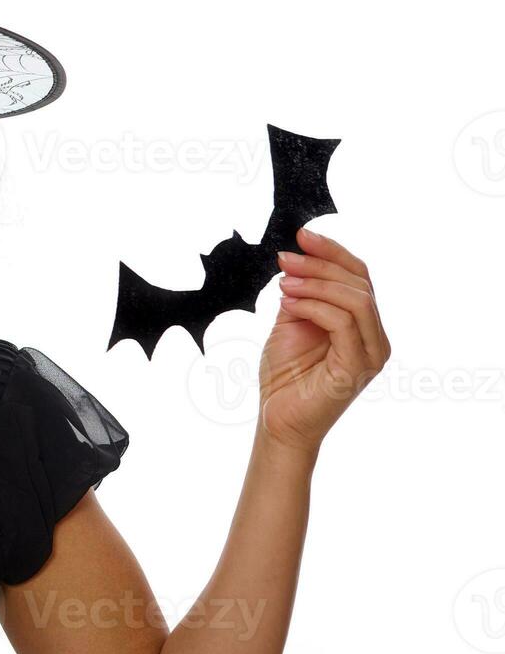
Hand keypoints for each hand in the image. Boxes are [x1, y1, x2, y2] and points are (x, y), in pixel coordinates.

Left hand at [257, 227, 390, 454]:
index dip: (333, 251)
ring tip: (283, 283)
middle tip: (285, 259)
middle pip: (359, 283)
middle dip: (320, 264)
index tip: (302, 234)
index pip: (358, 275)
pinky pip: (343, 323)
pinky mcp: (358, 367)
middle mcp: (375, 337)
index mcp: (363, 324)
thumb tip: (296, 260)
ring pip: (355, 299)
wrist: (278, 419)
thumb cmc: (285, 376)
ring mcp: (371, 353)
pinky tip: (287, 303)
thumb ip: (301, 294)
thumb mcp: (291, 322)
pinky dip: (313, 306)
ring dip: (315, 284)